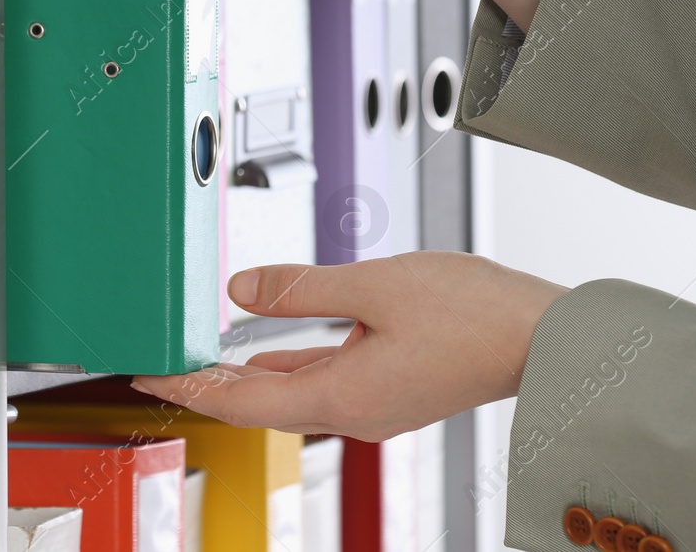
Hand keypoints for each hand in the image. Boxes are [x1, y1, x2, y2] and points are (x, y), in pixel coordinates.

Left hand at [130, 252, 567, 440]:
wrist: (547, 336)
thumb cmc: (476, 313)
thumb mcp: (375, 284)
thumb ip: (300, 287)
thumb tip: (239, 289)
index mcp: (343, 395)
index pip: (241, 400)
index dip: (189, 388)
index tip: (148, 378)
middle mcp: (356, 411)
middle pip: (260, 403)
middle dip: (208, 384)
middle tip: (163, 365)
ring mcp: (378, 403)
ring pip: (292, 393)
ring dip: (245, 377)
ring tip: (202, 359)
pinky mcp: (395, 387)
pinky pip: (324, 380)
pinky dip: (286, 367)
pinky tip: (272, 351)